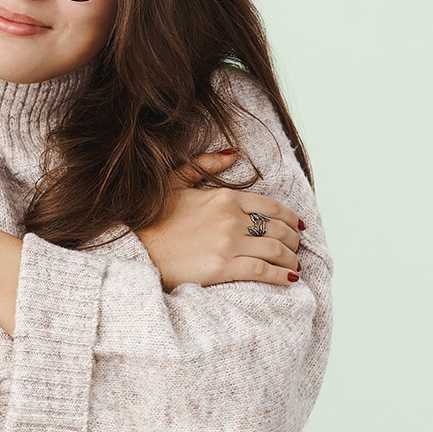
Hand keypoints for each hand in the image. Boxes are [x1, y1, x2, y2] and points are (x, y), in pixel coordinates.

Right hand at [135, 150, 304, 289]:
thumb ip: (204, 164)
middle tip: (296, 248)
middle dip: (293, 240)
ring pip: (275, 250)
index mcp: (223, 197)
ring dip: (290, 258)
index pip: (271, 207)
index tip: (298, 226)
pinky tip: (288, 278)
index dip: (291, 218)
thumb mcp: (174, 182)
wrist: (134, 248)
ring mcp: (227, 244)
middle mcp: (230, 219)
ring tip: (293, 264)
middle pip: (278, 229)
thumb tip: (233, 153)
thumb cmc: (151, 218)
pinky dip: (280, 275)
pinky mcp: (222, 268)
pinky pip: (262, 270)